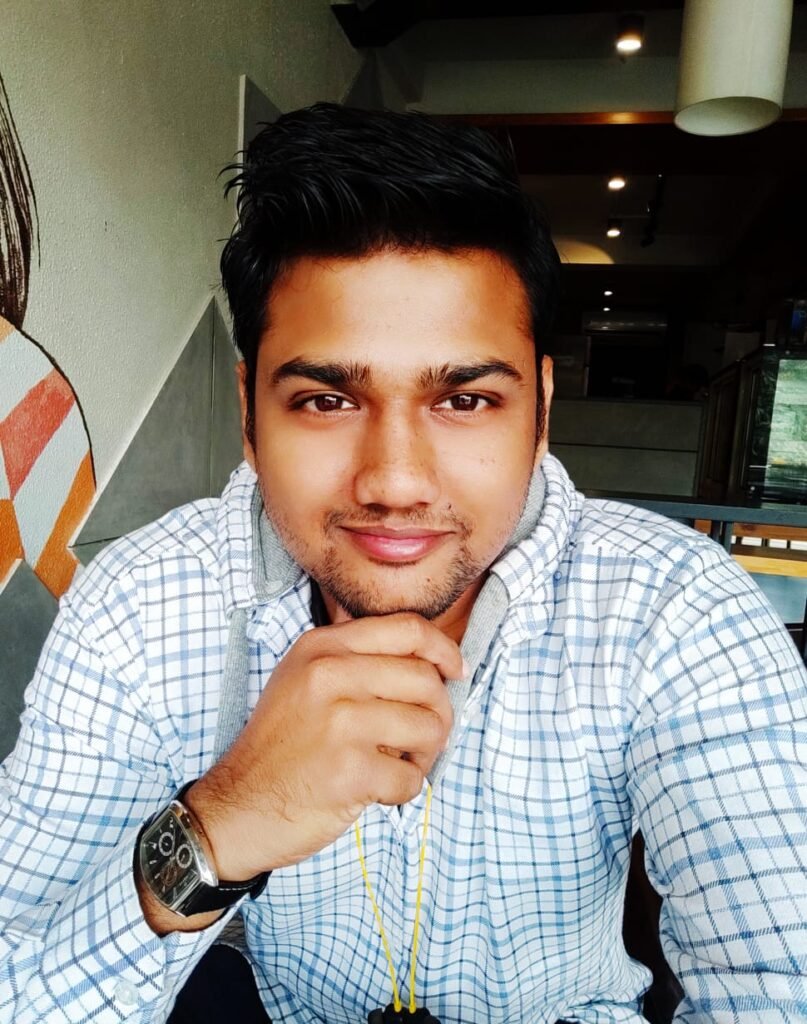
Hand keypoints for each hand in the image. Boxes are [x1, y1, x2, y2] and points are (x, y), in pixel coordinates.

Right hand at [185, 613, 462, 880]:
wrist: (236, 808)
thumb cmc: (282, 745)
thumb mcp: (304, 678)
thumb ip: (358, 658)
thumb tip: (434, 658)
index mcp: (322, 647)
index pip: (408, 629)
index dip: (444, 649)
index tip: (455, 672)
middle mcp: (328, 675)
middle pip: (426, 679)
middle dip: (438, 713)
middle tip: (420, 737)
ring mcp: (339, 722)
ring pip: (429, 727)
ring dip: (423, 754)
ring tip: (396, 763)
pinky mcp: (349, 770)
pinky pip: (412, 777)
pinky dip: (403, 790)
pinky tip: (376, 790)